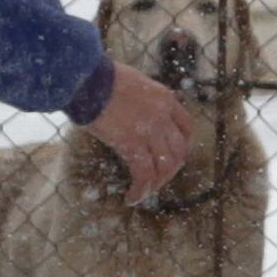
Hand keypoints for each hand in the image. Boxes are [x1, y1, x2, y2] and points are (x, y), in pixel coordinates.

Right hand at [86, 63, 196, 204]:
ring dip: (156, 183)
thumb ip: (142, 99)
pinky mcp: (131, 144)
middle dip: (170, 169)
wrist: (89, 78)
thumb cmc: (101, 77)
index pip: (187, 126)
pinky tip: (131, 198)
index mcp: (164, 98)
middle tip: (156, 179)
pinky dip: (140, 190)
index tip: (174, 155)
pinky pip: (143, 174)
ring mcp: (149, 130)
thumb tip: (133, 113)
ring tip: (143, 192)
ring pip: (164, 166)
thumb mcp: (133, 83)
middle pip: (179, 151)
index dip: (184, 145)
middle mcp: (162, 115)